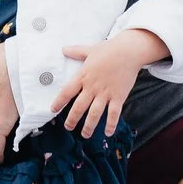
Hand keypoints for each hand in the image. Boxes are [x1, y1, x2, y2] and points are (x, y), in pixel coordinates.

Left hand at [51, 31, 169, 137]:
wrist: (129, 51)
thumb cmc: (109, 49)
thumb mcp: (90, 50)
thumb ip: (76, 52)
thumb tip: (63, 49)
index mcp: (83, 76)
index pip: (67, 92)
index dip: (58, 102)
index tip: (53, 110)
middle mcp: (92, 87)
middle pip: (79, 107)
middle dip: (72, 120)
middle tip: (68, 128)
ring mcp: (106, 93)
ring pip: (94, 114)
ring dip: (89, 126)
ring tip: (85, 135)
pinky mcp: (119, 96)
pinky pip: (114, 114)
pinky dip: (111, 124)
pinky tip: (108, 133)